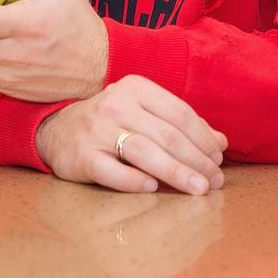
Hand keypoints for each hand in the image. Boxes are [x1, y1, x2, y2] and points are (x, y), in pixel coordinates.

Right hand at [34, 75, 227, 194]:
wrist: (57, 131)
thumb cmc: (111, 123)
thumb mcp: (143, 112)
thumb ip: (180, 124)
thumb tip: (221, 142)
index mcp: (134, 88)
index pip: (179, 113)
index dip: (203, 138)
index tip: (219, 159)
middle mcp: (115, 105)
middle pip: (166, 134)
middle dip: (196, 160)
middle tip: (215, 181)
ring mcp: (96, 130)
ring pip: (144, 151)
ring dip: (176, 172)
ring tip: (199, 189)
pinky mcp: (82, 156)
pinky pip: (113, 170)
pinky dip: (135, 180)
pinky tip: (153, 188)